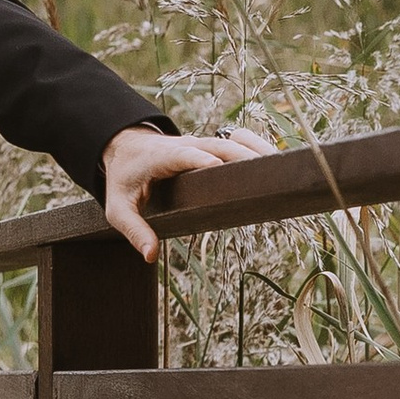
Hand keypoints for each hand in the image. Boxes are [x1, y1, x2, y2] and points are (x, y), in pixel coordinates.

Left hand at [101, 120, 277, 263]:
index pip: (185, 155)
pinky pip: (237, 142)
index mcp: (161, 157)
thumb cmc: (123, 179)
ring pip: (233, 142)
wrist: (125, 146)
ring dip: (256, 152)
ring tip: (281, 171)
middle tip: (266, 177)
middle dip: (242, 157)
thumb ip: (133, 229)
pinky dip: (257, 148)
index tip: (219, 170)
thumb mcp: (118, 207)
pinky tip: (278, 164)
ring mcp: (200, 143)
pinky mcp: (210, 146)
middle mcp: (185, 145)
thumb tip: (151, 256)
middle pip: (218, 147)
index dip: (202, 160)